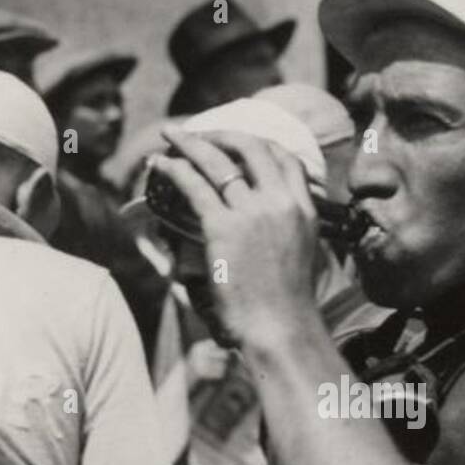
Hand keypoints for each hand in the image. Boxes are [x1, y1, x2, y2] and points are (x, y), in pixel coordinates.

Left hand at [150, 128, 322, 349]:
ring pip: (218, 161)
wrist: (280, 330)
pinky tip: (160, 165)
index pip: (287, 159)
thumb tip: (262, 227)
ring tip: (170, 135)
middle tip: (199, 134)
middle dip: (222, 134)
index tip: (237, 142)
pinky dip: (174, 169)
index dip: (260, 143)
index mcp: (304, 211)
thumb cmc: (286, 308)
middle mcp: (281, 203)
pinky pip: (195, 185)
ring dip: (191, 142)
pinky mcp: (223, 228)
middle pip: (252, 147)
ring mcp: (253, 213)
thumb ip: (286, 232)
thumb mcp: (300, 258)